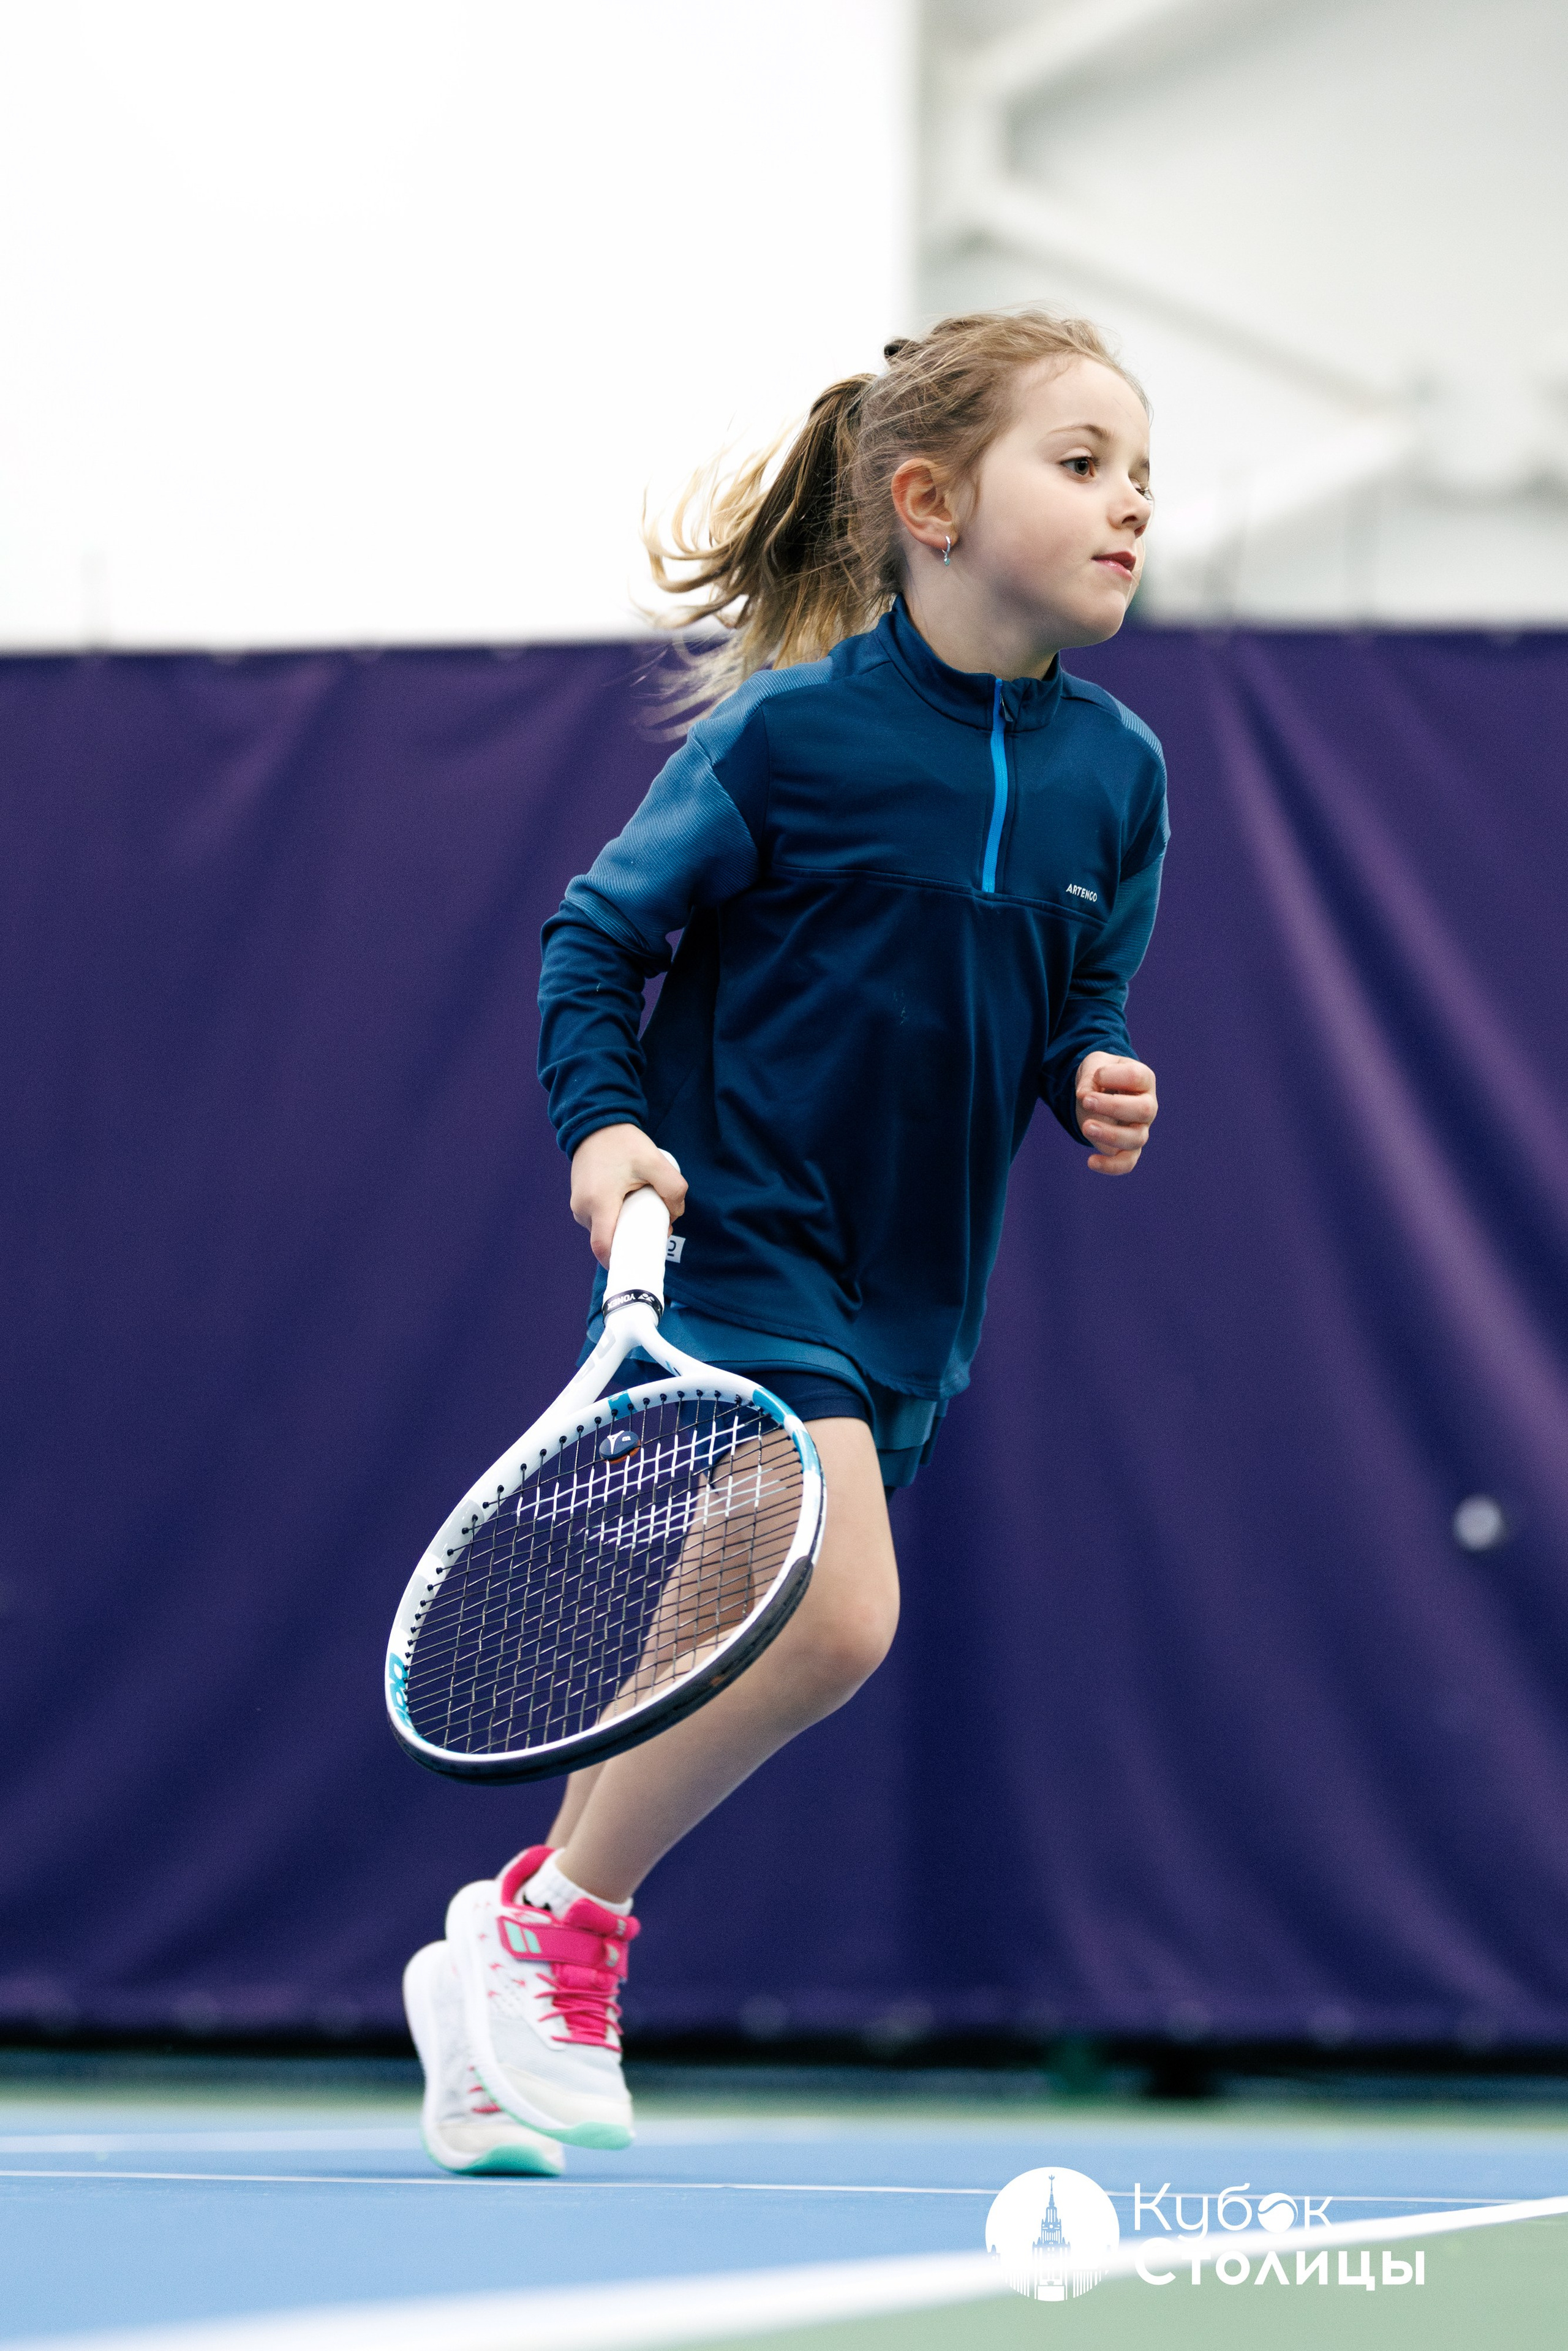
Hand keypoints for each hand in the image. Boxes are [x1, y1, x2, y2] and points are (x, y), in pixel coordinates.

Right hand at [570, 1123, 686, 1265]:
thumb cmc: (623, 1143)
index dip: (622, 1261)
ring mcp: (578, 1205)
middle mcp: (582, 1209)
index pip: (604, 1248)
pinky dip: (614, 1218)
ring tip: (642, 1209)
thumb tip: (675, 1216)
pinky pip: (598, 1219)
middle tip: (655, 1228)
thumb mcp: (655, 1161)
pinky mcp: (579, 1200)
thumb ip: (673, 1189)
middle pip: (607, 1240)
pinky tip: (629, 1205)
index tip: (642, 1260)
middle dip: (631, 1241)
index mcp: (598, 1204)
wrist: (597, 1122)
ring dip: (623, 1227)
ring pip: (603, 1230)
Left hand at [1076, 1052, 1157, 1174]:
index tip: (1096, 1076)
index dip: (1115, 1075)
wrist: (1099, 1091)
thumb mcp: (1094, 1064)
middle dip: (1113, 1106)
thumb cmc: (1102, 1076)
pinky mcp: (1128, 1148)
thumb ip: (1090, 1075)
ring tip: (1086, 1127)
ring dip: (1110, 1134)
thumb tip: (1084, 1096)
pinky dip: (1111, 1166)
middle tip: (1087, 1100)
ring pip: (1136, 1138)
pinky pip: (1127, 1163)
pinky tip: (1091, 1162)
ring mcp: (1140, 1129)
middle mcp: (1148, 1105)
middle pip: (1144, 1110)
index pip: (1138, 1077)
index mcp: (1144, 1080)